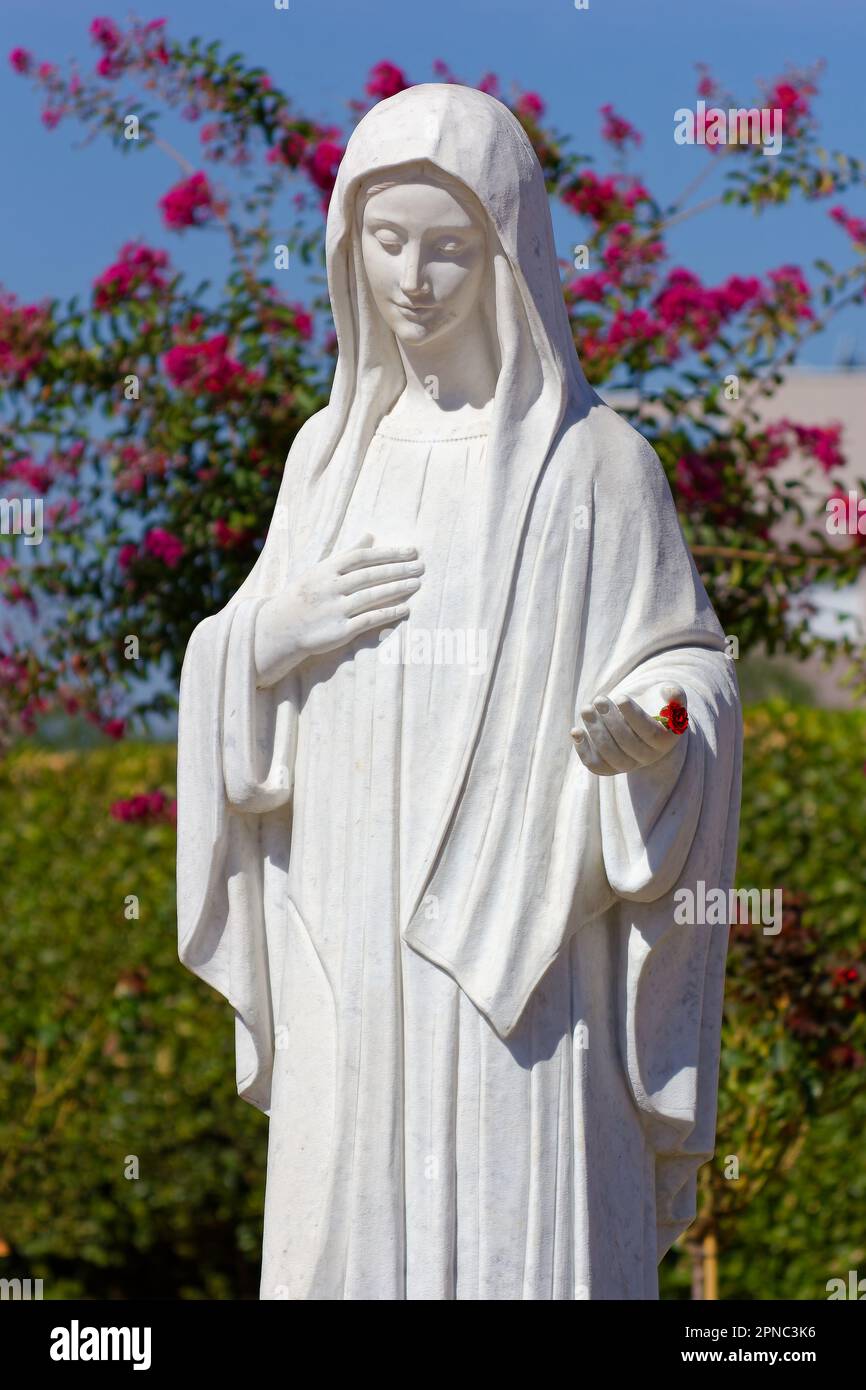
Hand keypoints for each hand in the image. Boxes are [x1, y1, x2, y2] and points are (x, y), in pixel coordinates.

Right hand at [254, 533, 422, 686]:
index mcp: (327, 569)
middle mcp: (331, 587)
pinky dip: (388, 613)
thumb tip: (369, 535)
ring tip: (417, 583)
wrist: (281, 628)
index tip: (411, 551)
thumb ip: (347, 553)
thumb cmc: (306, 594)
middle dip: (398, 569)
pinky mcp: (339, 631)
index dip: (388, 553)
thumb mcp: (321, 569)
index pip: (362, 557)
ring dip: (397, 589)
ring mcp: (335, 609)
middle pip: (370, 575)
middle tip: (421, 566)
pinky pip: (368, 620)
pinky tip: (405, 608)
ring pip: (371, 596)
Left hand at [570, 683, 686, 776]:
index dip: (634, 716)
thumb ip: (674, 694)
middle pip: (628, 744)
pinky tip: (575, 731)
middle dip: (611, 720)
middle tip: (599, 699)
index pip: (650, 732)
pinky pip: (597, 766)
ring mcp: (629, 764)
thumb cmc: (657, 704)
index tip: (620, 697)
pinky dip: (584, 750)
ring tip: (586, 709)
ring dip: (596, 732)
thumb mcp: (669, 696)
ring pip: (611, 756)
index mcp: (666, 740)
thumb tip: (671, 694)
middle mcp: (649, 757)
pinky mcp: (610, 767)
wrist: (644, 722)